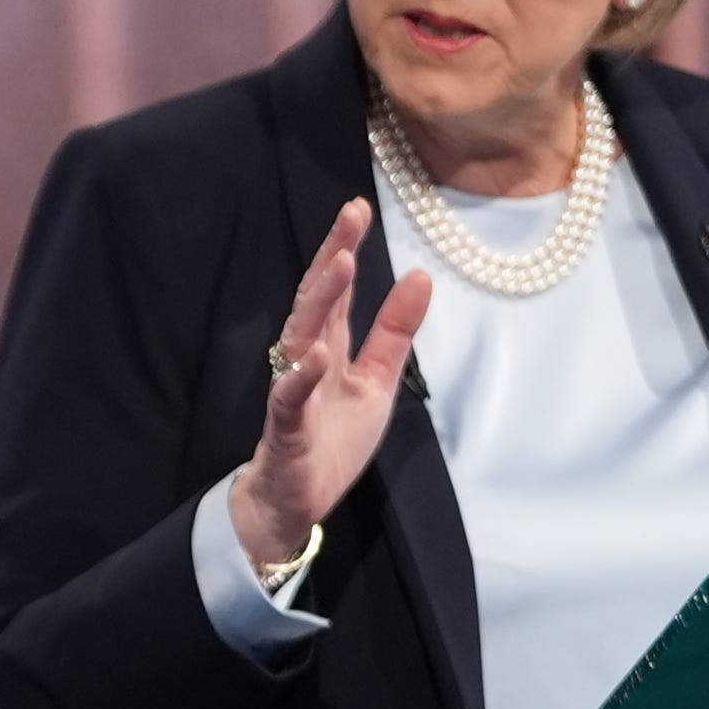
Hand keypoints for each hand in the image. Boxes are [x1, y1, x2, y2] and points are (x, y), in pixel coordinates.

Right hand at [231, 198, 432, 565]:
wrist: (294, 501)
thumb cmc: (331, 439)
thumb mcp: (377, 381)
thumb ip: (394, 332)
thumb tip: (422, 276)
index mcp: (328, 346)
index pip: (335, 289)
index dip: (344, 247)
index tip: (358, 208)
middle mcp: (305, 360)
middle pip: (316, 299)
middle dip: (331, 257)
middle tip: (349, 216)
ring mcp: (293, 392)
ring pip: (301, 338)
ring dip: (319, 302)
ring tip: (339, 265)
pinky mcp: (286, 430)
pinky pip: (289, 400)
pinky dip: (300, 378)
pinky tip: (316, 355)